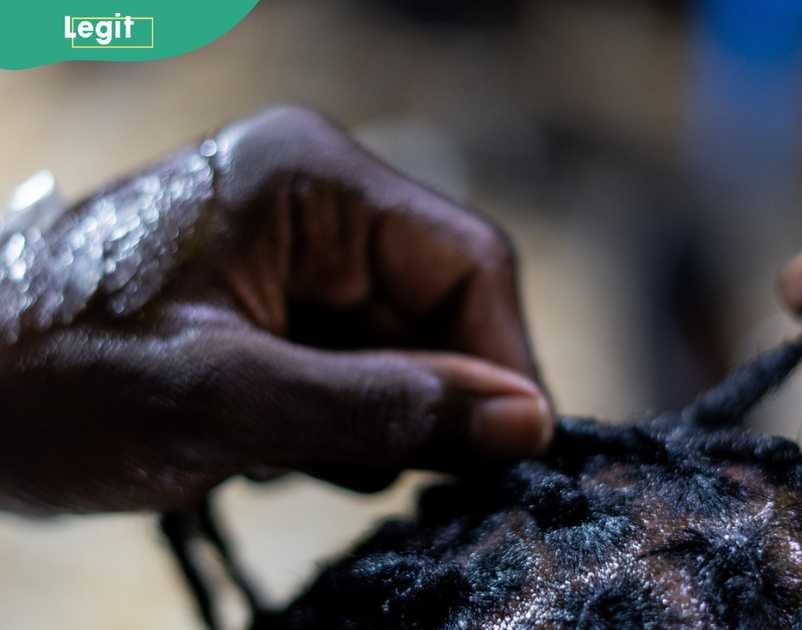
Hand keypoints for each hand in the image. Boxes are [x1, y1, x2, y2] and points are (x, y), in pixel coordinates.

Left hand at [0, 106, 551, 512]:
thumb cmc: (51, 377)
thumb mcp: (223, 398)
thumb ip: (382, 409)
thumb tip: (528, 426)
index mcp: (312, 180)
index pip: (469, 262)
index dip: (503, 363)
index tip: (513, 457)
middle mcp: (320, 207)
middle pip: (443, 310)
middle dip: (428, 401)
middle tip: (378, 471)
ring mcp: (300, 261)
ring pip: (409, 351)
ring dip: (377, 421)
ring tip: (291, 455)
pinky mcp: (283, 313)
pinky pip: (363, 372)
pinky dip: (341, 427)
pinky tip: (274, 449)